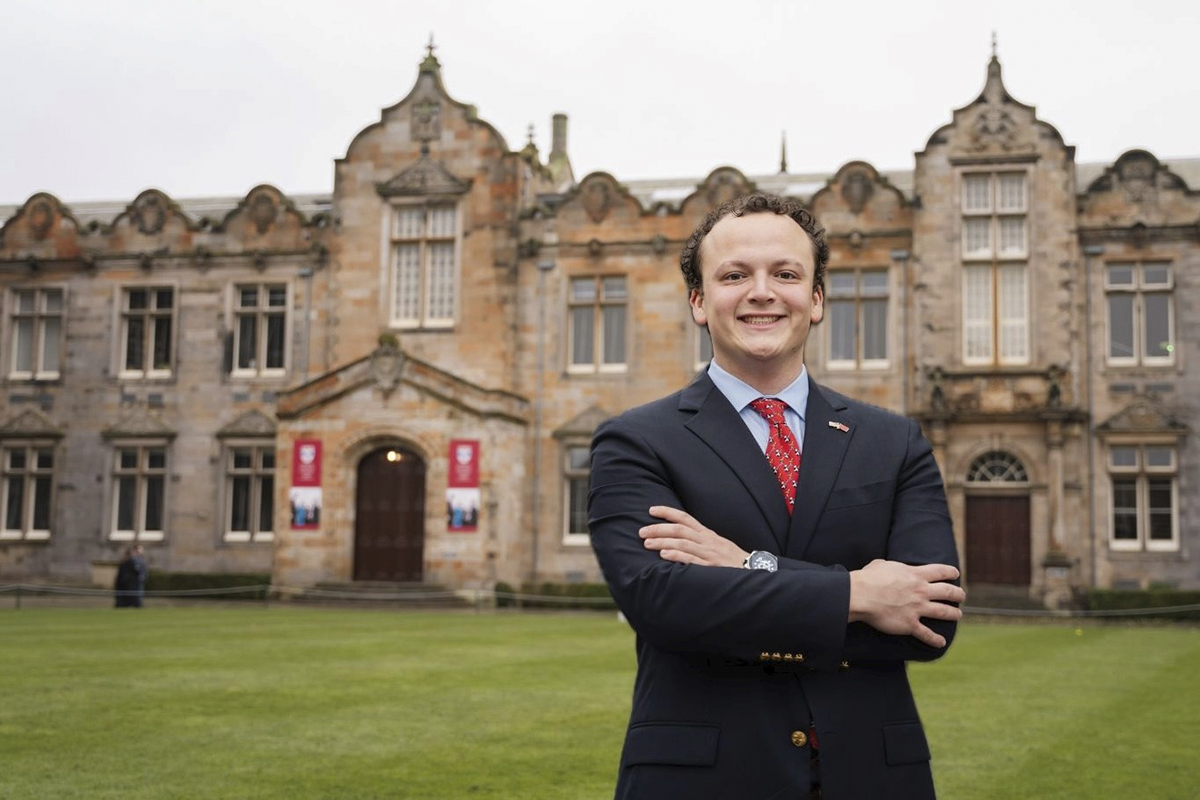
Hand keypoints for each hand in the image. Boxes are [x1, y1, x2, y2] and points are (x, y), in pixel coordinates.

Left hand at [639, 506, 748, 567]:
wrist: (755, 572)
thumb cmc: (732, 560)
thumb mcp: (717, 545)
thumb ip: (699, 540)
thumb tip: (678, 538)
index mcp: (707, 534)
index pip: (685, 518)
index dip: (667, 512)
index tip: (651, 510)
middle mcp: (707, 540)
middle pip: (679, 529)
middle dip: (658, 529)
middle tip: (641, 532)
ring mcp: (709, 553)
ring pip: (682, 543)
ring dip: (663, 542)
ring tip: (647, 544)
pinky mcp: (711, 567)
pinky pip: (692, 559)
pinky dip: (677, 556)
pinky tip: (664, 556)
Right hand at [848, 559, 964, 647]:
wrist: (861, 595)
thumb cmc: (868, 578)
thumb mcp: (881, 564)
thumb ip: (890, 566)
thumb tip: (886, 566)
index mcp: (915, 575)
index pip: (940, 571)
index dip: (951, 572)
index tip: (956, 574)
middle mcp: (921, 591)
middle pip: (948, 592)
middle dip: (958, 594)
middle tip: (961, 596)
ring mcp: (917, 608)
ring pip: (944, 612)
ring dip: (954, 614)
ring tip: (958, 615)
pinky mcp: (910, 624)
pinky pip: (927, 634)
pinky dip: (935, 640)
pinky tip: (941, 642)